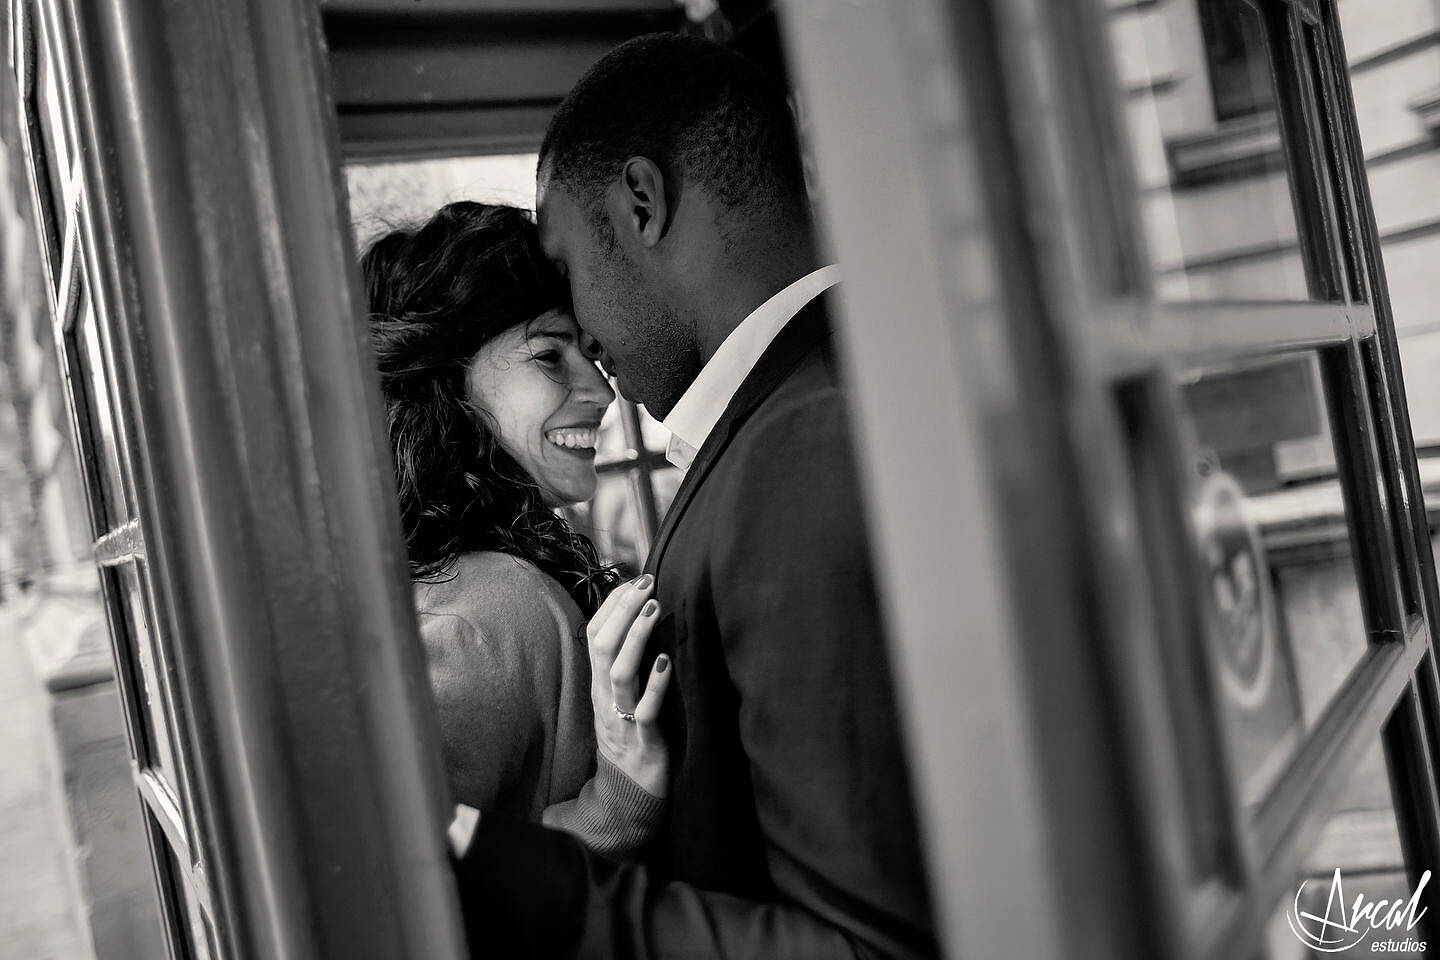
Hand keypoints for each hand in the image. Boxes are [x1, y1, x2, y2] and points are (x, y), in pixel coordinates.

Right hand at [585, 574, 671, 796]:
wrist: (629, 793)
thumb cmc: (633, 735)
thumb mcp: (622, 696)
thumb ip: (626, 662)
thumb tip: (642, 618)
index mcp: (599, 684)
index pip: (595, 635)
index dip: (612, 605)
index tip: (634, 579)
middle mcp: (605, 698)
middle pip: (603, 646)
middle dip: (623, 611)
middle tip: (646, 583)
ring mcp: (622, 720)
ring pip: (619, 674)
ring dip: (636, 638)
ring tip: (654, 609)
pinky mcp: (644, 741)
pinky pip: (644, 712)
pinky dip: (655, 686)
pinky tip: (666, 663)